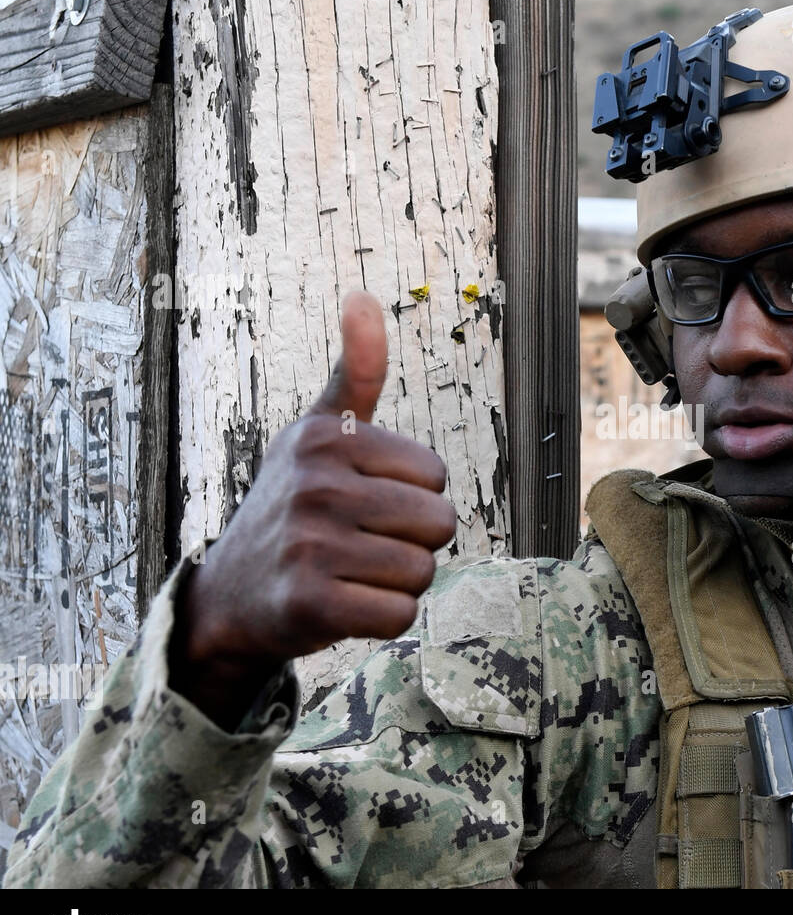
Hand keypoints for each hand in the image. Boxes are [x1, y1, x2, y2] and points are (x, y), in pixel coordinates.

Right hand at [172, 291, 455, 722]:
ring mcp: (309, 544)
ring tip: (351, 573)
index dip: (412, 496)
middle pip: (439, 523)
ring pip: (423, 571)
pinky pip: (401, 614)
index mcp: (326, 438)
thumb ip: (356, 372)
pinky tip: (345, 604)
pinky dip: (383, 618)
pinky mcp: (309, 603)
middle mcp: (314, 484)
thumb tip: (364, 296)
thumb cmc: (294, 505)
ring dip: (397, 582)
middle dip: (411, 541)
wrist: (232, 593)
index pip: (436, 476)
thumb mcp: (318, 432)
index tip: (364, 501)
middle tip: (360, 544)